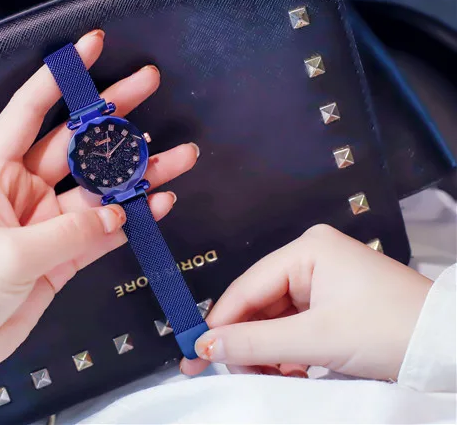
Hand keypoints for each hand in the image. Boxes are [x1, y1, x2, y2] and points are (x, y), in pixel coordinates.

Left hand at [0, 30, 198, 423]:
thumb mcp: (9, 254)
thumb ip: (69, 232)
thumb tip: (118, 213)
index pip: (27, 112)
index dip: (59, 78)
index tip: (90, 46)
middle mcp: (24, 191)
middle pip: (75, 143)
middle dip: (113, 114)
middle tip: (150, 83)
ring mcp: (47, 224)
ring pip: (100, 190)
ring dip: (137, 173)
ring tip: (179, 156)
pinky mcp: (63, 257)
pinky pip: (104, 232)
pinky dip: (132, 219)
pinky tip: (160, 203)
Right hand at [181, 225, 432, 381]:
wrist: (450, 347)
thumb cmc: (393, 331)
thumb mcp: (317, 340)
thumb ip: (256, 344)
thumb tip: (206, 346)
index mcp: (307, 250)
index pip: (247, 287)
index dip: (219, 322)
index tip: (195, 352)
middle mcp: (312, 258)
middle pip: (259, 303)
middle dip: (245, 341)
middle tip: (231, 372)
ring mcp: (324, 280)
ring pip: (275, 318)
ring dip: (267, 350)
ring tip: (268, 376)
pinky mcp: (334, 302)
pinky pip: (295, 325)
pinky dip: (287, 350)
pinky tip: (290, 370)